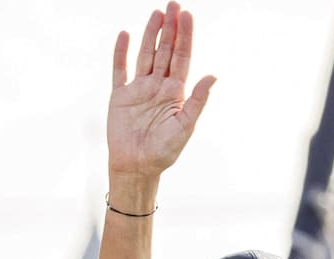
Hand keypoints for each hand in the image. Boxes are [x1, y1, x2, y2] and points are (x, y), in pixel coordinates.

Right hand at [108, 3, 215, 178]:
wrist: (136, 167)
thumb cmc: (163, 152)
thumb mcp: (185, 126)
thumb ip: (197, 101)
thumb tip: (213, 76)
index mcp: (176, 92)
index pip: (182, 57)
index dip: (185, 36)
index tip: (187, 15)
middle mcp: (158, 87)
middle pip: (165, 51)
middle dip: (170, 29)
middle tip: (173, 5)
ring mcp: (139, 89)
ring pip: (146, 55)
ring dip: (150, 35)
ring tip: (156, 14)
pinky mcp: (120, 96)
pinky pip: (120, 70)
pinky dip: (122, 53)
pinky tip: (125, 35)